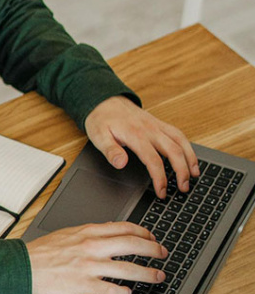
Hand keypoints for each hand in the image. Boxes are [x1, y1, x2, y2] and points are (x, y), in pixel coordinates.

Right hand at [26, 222, 167, 293]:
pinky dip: (124, 292)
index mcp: (87, 232)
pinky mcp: (84, 284)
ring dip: (147, 273)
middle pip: (131, 244)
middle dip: (152, 249)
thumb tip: (107, 231)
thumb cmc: (42, 251)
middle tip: (162, 253)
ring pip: (127, 268)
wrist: (24, 265)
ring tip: (158, 276)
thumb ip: (88, 233)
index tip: (152, 237)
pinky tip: (128, 293)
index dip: (143, 232)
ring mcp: (89, 265)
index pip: (123, 227)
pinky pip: (111, 289)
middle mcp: (91, 246)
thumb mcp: (67, 233)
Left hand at [84, 96, 198, 198]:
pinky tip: (190, 157)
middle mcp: (150, 129)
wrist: (105, 100)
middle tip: (183, 188)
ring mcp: (156, 125)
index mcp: (135, 135)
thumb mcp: (98, 136)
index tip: (162, 192)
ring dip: (190, 158)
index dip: (160, 178)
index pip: (153, 160)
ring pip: (181, 141)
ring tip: (195, 175)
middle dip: (182, 171)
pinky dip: (188, 146)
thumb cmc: (101, 119)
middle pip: (174, 151)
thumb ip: (110, 150)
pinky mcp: (159, 123)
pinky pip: (178, 134)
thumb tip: (121, 163)